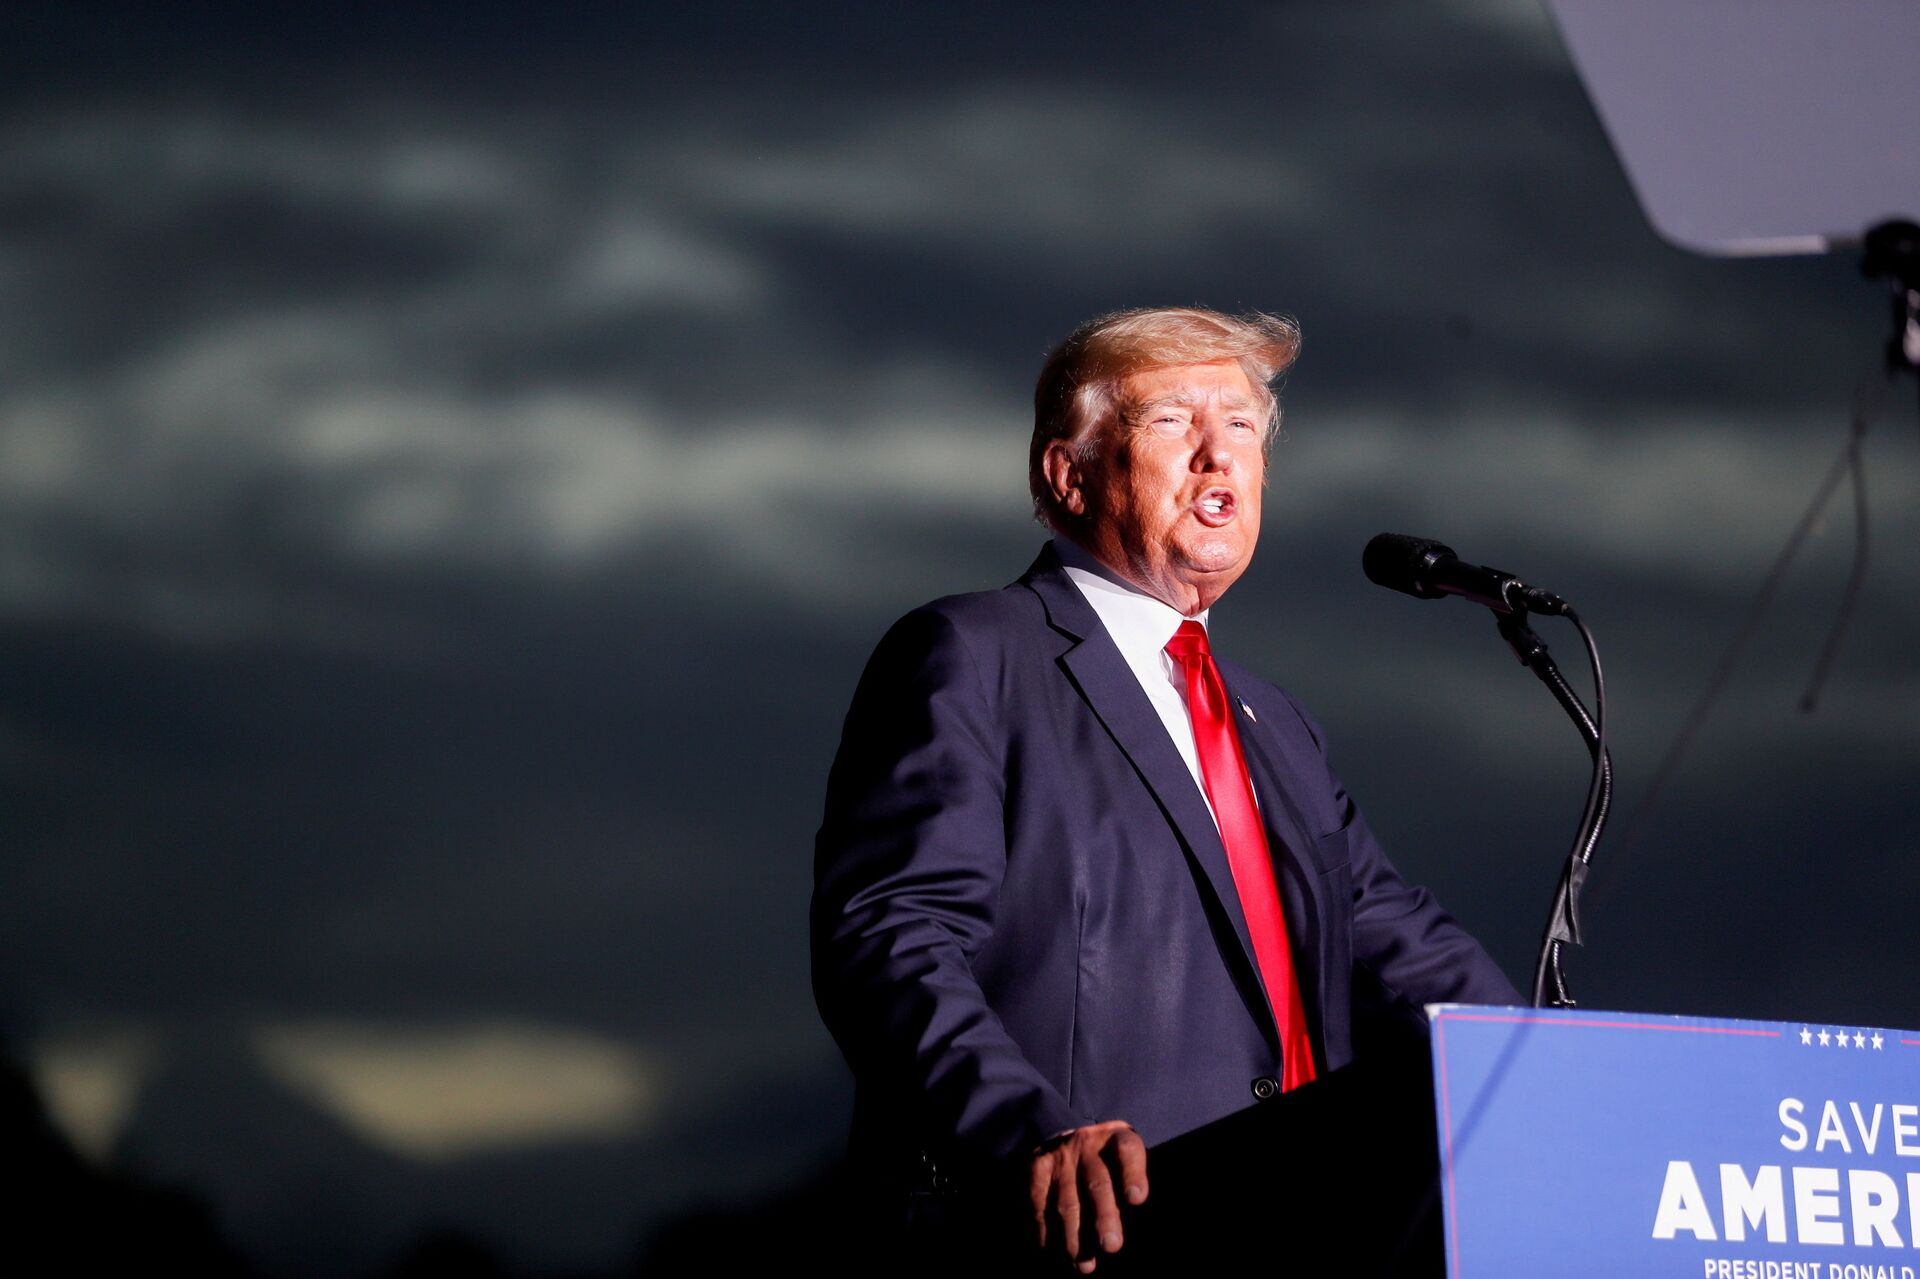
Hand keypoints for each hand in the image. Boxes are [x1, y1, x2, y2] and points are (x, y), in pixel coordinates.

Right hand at [1028, 1120, 1148, 1272]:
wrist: (1064, 1141)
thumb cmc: (1106, 1162)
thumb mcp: (1125, 1160)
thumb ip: (1131, 1186)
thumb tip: (1136, 1224)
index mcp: (1116, 1138)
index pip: (1128, 1151)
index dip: (1133, 1174)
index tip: (1137, 1199)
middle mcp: (1087, 1143)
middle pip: (1097, 1182)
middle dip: (1104, 1217)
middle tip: (1111, 1246)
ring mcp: (1059, 1156)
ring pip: (1067, 1201)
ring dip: (1074, 1237)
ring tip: (1084, 1264)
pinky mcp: (1036, 1170)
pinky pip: (1040, 1206)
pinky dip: (1047, 1234)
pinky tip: (1054, 1254)